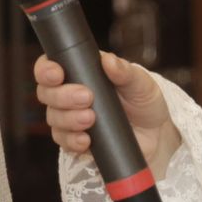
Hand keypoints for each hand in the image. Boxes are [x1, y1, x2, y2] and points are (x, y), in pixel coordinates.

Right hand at [34, 50, 182, 180]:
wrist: (155, 135)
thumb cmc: (144, 102)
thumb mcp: (140, 83)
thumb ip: (125, 71)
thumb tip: (108, 60)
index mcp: (80, 72)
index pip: (50, 67)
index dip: (46, 70)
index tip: (57, 74)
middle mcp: (69, 94)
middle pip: (46, 93)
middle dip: (62, 96)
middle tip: (86, 97)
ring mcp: (70, 118)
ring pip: (53, 118)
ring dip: (68, 119)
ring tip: (91, 119)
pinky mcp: (75, 140)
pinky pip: (63, 142)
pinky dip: (72, 141)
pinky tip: (86, 141)